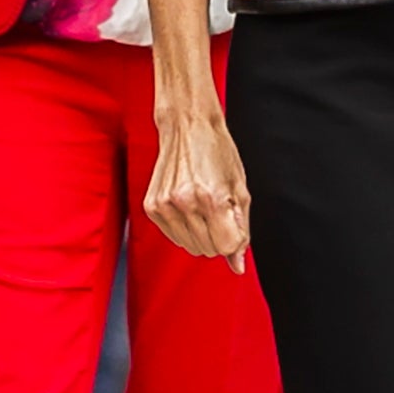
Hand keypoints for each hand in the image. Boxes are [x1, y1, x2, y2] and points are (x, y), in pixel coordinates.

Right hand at [145, 97, 251, 263]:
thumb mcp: (240, 190)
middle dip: (218, 235)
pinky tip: (187, 204)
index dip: (235, 235)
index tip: (233, 217)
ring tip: (202, 203)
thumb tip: (238, 266)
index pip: (227, 246)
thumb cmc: (219, 154)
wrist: (187, 126)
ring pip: (191, 247)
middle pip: (209, 250)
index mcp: (211, 198)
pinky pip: (174, 237)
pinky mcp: (151, 207)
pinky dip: (185, 228)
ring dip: (201, 233)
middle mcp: (184, 203)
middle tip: (217, 206)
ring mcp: (164, 205)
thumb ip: (242, 231)